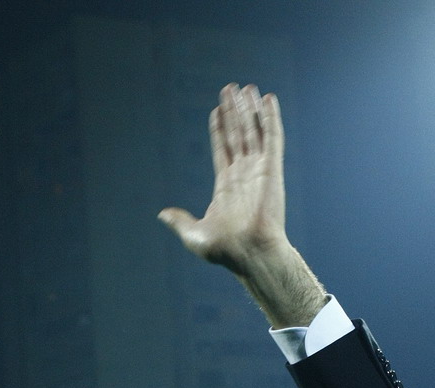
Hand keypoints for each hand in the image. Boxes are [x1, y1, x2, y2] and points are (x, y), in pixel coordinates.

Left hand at [159, 83, 326, 327]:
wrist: (250, 253)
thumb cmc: (225, 250)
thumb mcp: (194, 235)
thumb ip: (180, 221)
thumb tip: (163, 214)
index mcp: (226, 187)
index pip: (222, 149)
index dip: (219, 129)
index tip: (216, 111)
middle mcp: (243, 175)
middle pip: (237, 135)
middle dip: (234, 112)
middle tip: (230, 89)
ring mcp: (258, 170)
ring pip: (253, 131)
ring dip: (250, 109)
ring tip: (246, 87)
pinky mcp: (271, 168)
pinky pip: (272, 137)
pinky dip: (271, 117)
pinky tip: (268, 99)